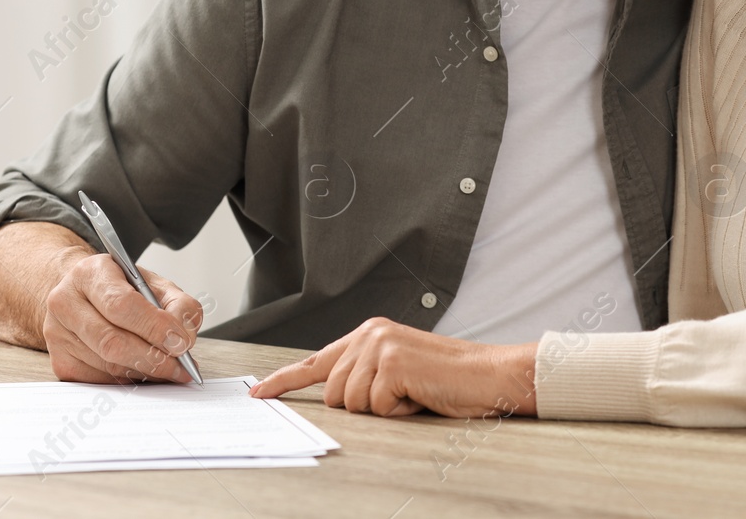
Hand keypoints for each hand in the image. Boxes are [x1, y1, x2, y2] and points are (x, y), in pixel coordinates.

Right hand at [42, 250, 202, 384]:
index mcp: (90, 273)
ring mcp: (57, 334)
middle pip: (111, 341)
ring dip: (145, 371)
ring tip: (169, 369)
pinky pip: (100, 379)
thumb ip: (178, 305)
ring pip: (107, 364)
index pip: (121, 304)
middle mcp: (65, 302)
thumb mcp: (155, 284)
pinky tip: (144, 371)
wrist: (83, 295)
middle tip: (181, 367)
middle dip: (153, 357)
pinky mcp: (60, 362)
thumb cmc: (122, 289)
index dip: (154, 327)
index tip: (181, 343)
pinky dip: (129, 379)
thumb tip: (184, 340)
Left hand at [250, 318, 538, 418]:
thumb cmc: (446, 379)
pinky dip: (399, 411)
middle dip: (364, 406)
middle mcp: (370, 333)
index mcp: (369, 333)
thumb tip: (336, 397)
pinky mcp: (393, 363)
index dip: (283, 381)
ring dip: (384, 409)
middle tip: (401, 395)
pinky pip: (377, 407)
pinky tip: (419, 395)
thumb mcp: (397, 370)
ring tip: (412, 393)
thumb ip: (365, 373)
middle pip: (334, 394)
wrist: (487, 374)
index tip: (258, 394)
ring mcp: (380, 346)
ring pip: (353, 403)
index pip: (316, 361)